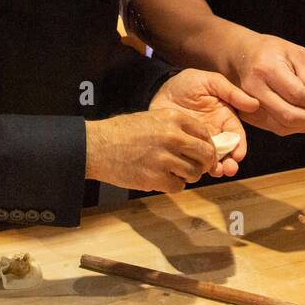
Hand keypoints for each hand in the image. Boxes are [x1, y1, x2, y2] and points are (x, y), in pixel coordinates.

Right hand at [85, 109, 219, 191]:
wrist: (97, 146)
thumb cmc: (121, 132)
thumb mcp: (151, 118)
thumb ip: (175, 128)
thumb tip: (197, 143)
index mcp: (172, 118)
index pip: (204, 133)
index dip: (207, 144)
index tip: (204, 152)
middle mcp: (172, 137)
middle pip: (205, 154)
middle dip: (205, 162)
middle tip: (199, 166)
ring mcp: (164, 158)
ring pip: (194, 172)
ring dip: (189, 175)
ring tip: (177, 173)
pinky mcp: (155, 178)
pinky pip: (179, 186)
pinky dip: (174, 185)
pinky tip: (164, 179)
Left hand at [150, 69, 259, 176]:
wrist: (159, 90)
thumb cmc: (187, 83)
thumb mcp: (211, 82)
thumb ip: (231, 93)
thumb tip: (255, 104)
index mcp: (225, 117)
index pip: (237, 135)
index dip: (240, 146)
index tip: (239, 155)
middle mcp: (216, 132)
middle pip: (228, 152)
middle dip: (231, 163)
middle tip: (229, 169)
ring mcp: (200, 141)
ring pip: (212, 159)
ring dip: (217, 168)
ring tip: (216, 172)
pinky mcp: (185, 147)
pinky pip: (193, 160)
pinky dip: (196, 167)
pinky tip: (196, 169)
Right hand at [229, 33, 304, 135]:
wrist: (239, 54)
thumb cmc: (270, 50)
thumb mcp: (295, 53)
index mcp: (267, 68)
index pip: (296, 93)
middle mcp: (254, 89)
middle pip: (288, 115)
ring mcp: (247, 105)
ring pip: (282, 127)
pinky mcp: (247, 115)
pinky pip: (274, 128)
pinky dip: (294, 128)